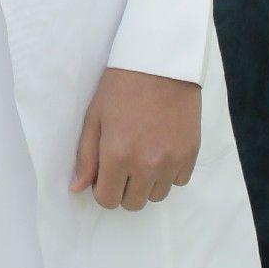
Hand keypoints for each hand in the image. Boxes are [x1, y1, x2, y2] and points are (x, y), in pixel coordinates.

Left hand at [68, 66, 201, 209]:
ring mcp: (172, 161)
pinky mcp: (191, 154)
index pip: (108, 200)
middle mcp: (146, 165)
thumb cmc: (121, 87)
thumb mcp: (94, 117)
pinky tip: (160, 150)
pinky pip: (178, 181)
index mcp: (117, 155)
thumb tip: (77, 189)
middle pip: (133, 203)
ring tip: (141, 156)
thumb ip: (86, 157)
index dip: (101, 189)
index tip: (103, 174)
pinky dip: (168, 173)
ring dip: (146, 183)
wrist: (160, 64)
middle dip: (122, 189)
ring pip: (156, 196)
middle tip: (121, 165)